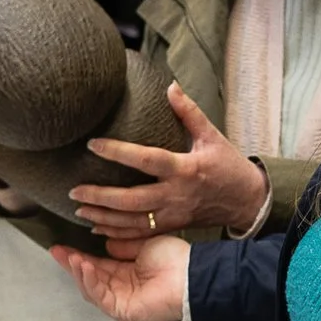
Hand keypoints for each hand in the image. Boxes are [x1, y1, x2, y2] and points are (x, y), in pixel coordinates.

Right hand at [49, 235, 187, 320]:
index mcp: (129, 274)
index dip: (80, 256)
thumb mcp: (144, 245)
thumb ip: (123, 246)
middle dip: (72, 264)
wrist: (190, 277)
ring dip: (78, 271)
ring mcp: (122, 302)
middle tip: (56, 250)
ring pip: (91, 288)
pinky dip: (90, 281)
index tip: (64, 246)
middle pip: (90, 278)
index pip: (98, 266)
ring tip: (69, 255)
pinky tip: (83, 265)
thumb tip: (106, 244)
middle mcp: (123, 289)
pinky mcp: (123, 312)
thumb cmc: (176, 261)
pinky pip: (100, 296)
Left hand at [69, 84, 268, 236]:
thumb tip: (170, 86)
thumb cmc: (228, 165)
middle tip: (74, 191)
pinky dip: (117, 234)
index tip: (93, 144)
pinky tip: (96, 229)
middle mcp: (176, 195)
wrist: (246, 201)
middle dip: (101, 197)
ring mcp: (173, 215)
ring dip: (104, 217)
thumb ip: (189, 112)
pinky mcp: (171, 226)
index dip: (118, 152)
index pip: (146, 160)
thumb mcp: (212, 135)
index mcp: (185, 169)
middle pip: (132, 200)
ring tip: (79, 209)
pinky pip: (140, 234)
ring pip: (133, 221)